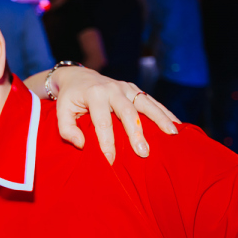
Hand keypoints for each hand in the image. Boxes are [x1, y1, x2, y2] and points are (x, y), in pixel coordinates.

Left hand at [50, 66, 179, 164]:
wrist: (78, 76)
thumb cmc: (70, 99)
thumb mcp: (61, 112)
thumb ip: (66, 129)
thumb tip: (82, 144)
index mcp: (94, 95)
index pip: (102, 122)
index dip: (107, 142)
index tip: (111, 160)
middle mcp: (112, 89)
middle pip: (127, 112)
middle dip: (136, 133)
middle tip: (144, 152)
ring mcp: (125, 87)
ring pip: (145, 103)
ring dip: (160, 119)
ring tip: (172, 135)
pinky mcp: (134, 89)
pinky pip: (152, 101)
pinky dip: (165, 112)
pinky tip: (176, 124)